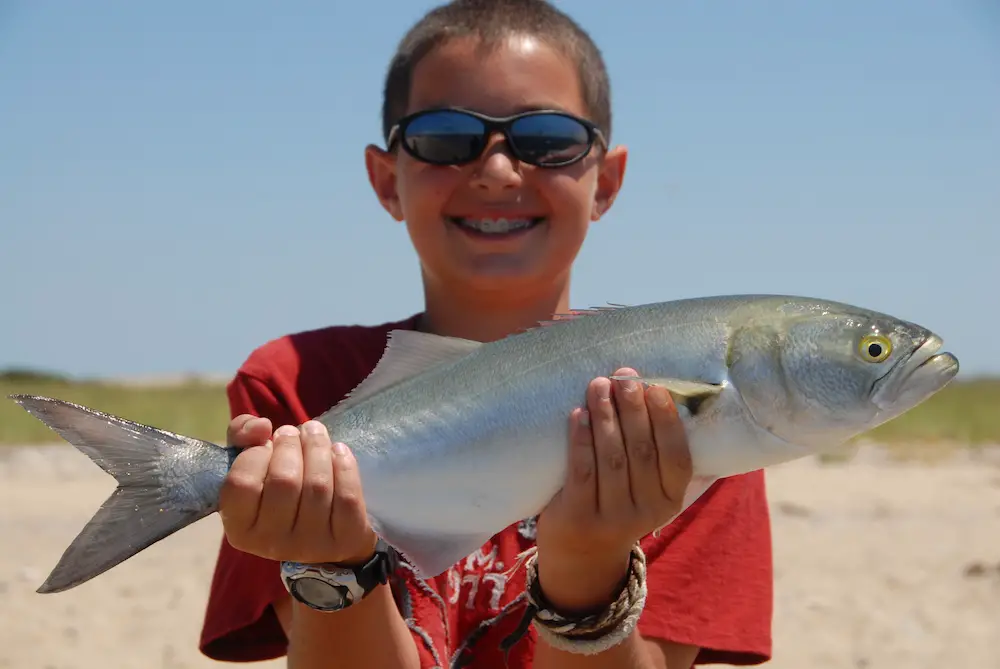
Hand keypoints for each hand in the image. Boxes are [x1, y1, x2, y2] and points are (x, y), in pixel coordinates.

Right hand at [218, 415, 377, 565]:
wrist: (324, 530)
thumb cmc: (276, 491)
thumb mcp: (251, 465)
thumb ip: (241, 436)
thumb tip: (261, 426)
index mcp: (239, 528)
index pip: (241, 483)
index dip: (255, 454)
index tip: (267, 443)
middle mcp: (271, 543)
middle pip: (284, 480)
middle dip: (291, 445)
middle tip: (295, 432)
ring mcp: (310, 545)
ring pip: (318, 485)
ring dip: (318, 448)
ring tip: (315, 432)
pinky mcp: (345, 540)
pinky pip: (347, 496)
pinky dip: (345, 466)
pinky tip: (339, 451)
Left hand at [534, 367, 692, 611]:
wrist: (582, 556)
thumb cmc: (618, 506)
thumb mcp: (649, 492)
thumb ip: (658, 457)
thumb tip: (661, 394)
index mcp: (671, 500)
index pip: (676, 456)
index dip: (667, 420)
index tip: (655, 387)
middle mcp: (647, 511)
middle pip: (642, 450)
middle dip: (632, 408)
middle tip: (624, 376)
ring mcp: (613, 517)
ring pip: (612, 457)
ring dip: (605, 416)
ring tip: (598, 385)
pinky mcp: (579, 517)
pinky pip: (582, 471)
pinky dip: (581, 439)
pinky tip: (578, 414)